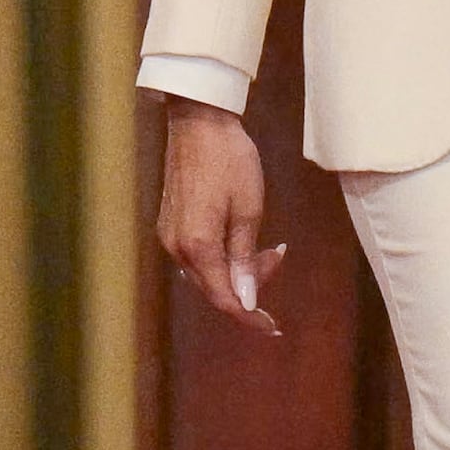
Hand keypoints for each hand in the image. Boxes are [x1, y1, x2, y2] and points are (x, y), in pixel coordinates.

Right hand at [153, 98, 285, 334]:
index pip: (224, 298)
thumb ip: (245, 259)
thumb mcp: (249, 210)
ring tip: (267, 248)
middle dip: (249, 286)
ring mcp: (170, 235)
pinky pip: (198, 255)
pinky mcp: (170, 223)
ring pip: (206, 272)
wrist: (199, 122)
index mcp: (198, 246)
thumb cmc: (229, 160)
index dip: (250, 316)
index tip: (273, 327)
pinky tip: (242, 241)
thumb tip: (246, 300)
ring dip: (237, 270)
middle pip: (214, 288)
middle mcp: (177, 247)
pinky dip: (222, 256)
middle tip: (279, 258)